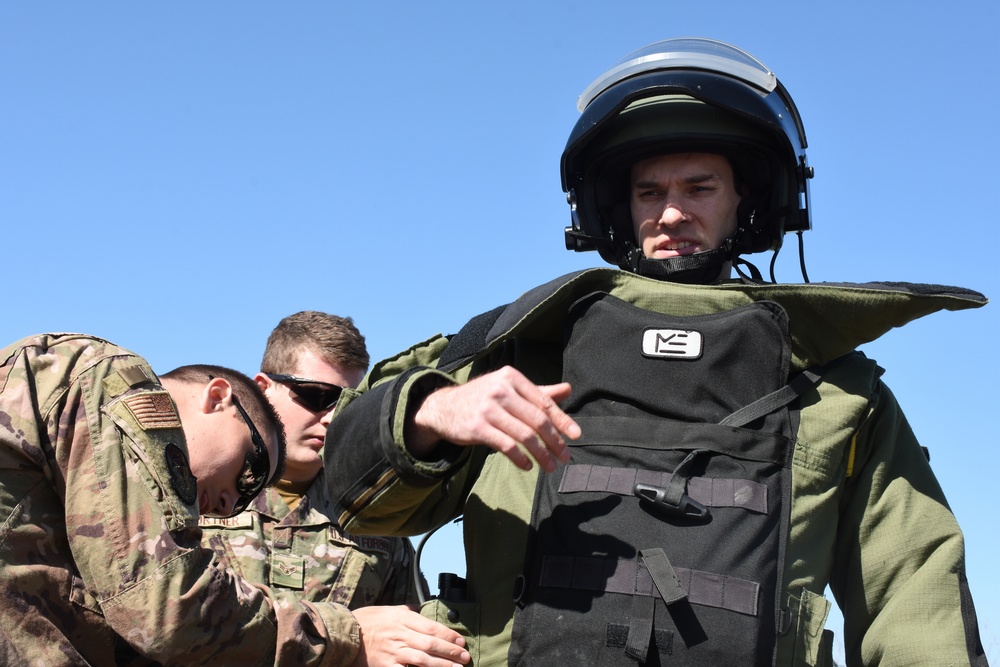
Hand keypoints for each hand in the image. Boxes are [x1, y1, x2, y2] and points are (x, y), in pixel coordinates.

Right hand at [351, 605, 468, 666]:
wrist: (343, 634)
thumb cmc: (365, 621)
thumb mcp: (388, 609)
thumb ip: (407, 610)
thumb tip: (421, 609)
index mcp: (402, 619)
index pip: (431, 627)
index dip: (448, 635)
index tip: (461, 641)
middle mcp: (400, 635)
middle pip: (430, 644)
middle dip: (450, 651)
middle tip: (465, 656)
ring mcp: (393, 652)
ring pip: (423, 660)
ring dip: (442, 665)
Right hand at [407, 366, 580, 472]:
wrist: (443, 407)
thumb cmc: (482, 398)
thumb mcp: (508, 389)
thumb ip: (538, 391)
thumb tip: (568, 389)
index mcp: (511, 377)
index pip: (543, 401)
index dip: (562, 420)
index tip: (576, 436)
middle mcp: (500, 389)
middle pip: (536, 419)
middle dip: (555, 441)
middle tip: (565, 457)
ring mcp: (487, 408)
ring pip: (524, 435)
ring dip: (541, 454)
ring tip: (550, 466)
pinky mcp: (477, 427)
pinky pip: (506, 446)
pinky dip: (520, 458)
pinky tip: (528, 466)